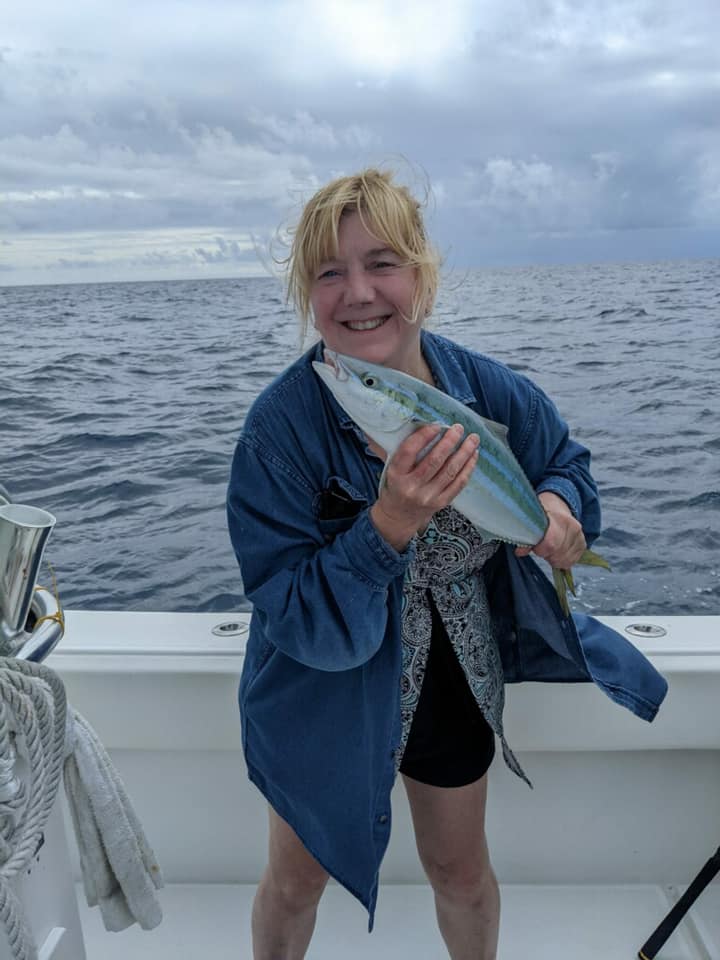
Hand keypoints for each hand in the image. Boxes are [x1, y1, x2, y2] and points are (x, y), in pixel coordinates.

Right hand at [369, 423, 479, 550]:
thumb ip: (402, 450)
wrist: (398, 517)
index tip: (436, 426)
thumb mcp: (391, 469)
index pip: (409, 451)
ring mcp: (428, 496)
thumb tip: (418, 424)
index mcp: (396, 474)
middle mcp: (412, 487)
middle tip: (459, 428)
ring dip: (464, 453)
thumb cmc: (395, 486)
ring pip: (450, 471)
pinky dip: (468, 468)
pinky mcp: (441, 502)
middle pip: (434, 461)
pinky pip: (458, 483)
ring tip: (472, 439)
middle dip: (449, 442)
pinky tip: (473, 455)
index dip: (423, 436)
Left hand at [514, 491, 585, 567]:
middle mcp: (571, 526)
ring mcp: (579, 534)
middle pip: (559, 553)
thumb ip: (526, 537)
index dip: (541, 550)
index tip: (536, 548)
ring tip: (549, 549)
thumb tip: (520, 551)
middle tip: (542, 548)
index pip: (551, 543)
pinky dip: (563, 560)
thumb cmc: (541, 514)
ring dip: (555, 558)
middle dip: (547, 555)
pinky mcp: (582, 542)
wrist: (557, 504)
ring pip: (566, 559)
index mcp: (556, 518)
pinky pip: (573, 560)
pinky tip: (557, 552)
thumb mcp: (530, 519)